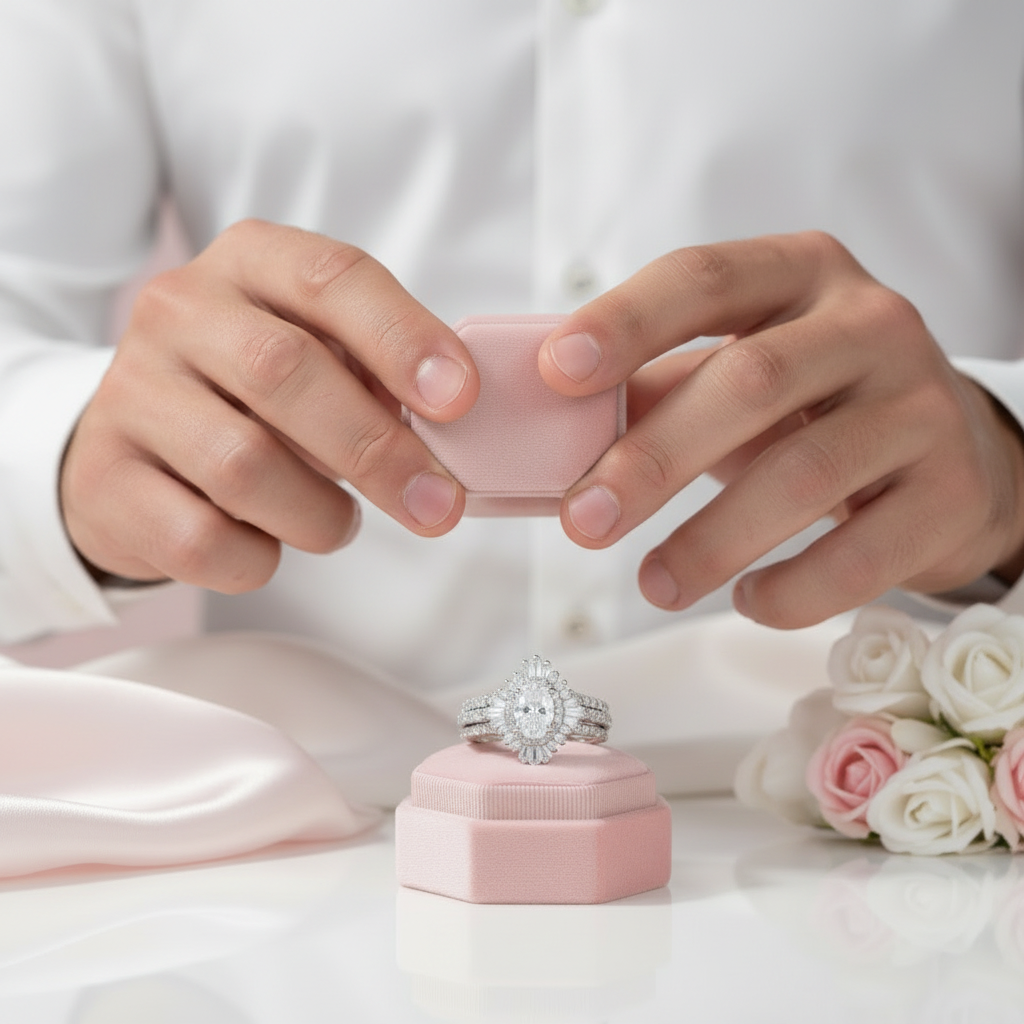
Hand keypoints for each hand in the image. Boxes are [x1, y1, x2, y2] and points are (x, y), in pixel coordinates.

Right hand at [61, 220, 478, 590]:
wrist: (132, 442)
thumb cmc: (252, 396)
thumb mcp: (317, 354)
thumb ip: (375, 373)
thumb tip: (447, 427)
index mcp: (250, 263)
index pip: (332, 278)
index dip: (403, 338)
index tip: (458, 399)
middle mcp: (180, 313)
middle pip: (285, 372)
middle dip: (378, 449)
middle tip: (436, 503)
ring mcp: (131, 393)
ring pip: (244, 465)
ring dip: (319, 514)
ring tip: (336, 522)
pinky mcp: (104, 479)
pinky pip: (200, 538)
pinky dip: (257, 558)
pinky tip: (267, 543)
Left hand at [539, 231, 1023, 626]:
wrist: (950, 453)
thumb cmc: (811, 407)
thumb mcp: (737, 373)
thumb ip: (655, 389)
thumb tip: (554, 435)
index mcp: (799, 274)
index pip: (704, 279)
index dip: (626, 322)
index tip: (557, 372)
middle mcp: (871, 323)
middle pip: (750, 380)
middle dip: (653, 458)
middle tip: (584, 521)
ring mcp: (922, 404)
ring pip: (805, 474)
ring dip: (712, 541)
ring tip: (654, 585)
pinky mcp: (954, 492)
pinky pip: (862, 555)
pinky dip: (793, 591)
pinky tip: (749, 601)